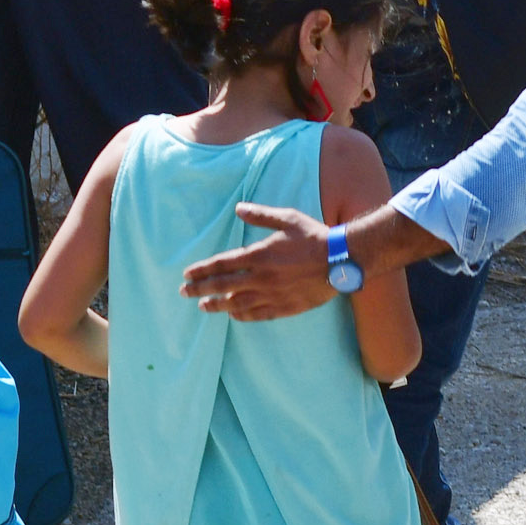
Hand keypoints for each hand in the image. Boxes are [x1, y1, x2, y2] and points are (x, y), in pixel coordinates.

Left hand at [180, 203, 335, 317]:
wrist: (342, 260)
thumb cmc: (314, 236)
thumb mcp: (287, 219)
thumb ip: (260, 215)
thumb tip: (238, 208)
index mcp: (259, 255)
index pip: (222, 264)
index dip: (202, 270)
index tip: (187, 274)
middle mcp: (261, 278)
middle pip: (223, 286)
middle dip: (200, 289)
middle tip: (184, 292)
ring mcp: (272, 294)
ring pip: (237, 303)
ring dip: (217, 305)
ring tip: (204, 306)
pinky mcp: (285, 307)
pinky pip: (258, 314)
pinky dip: (242, 315)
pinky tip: (233, 315)